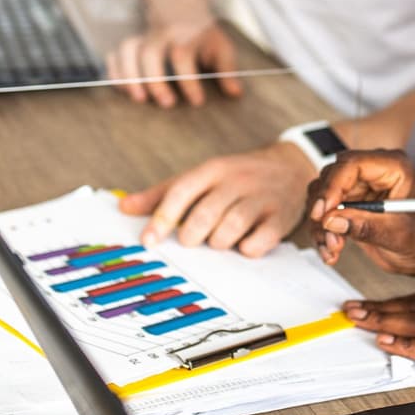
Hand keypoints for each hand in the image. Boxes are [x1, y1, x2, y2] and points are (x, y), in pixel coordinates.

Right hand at [104, 20, 244, 106]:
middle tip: (167, 104)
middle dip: (155, 80)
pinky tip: (122, 89)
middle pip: (150, 53)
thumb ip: (227, 69)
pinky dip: (114, 71)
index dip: (189, 81)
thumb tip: (236, 93)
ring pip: (128, 50)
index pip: (183, 55)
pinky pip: (115, 53)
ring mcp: (143, 36)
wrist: (178, 2)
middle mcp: (161, 33)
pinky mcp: (131, 42)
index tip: (196, 102)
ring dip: (129, 76)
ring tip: (139, 99)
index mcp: (186, 33)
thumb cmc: (201, 31)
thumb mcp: (220, 45)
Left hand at [120, 142, 313, 255]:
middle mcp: (236, 181)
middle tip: (192, 240)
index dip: (162, 218)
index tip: (148, 241)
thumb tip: (124, 207)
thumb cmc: (236, 177)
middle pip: (205, 214)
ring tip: (219, 240)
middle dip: (192, 235)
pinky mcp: (281, 216)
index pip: (181, 191)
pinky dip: (248, 249)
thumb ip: (163, 194)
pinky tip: (245, 244)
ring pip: (231, 228)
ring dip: (219, 242)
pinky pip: (259, 242)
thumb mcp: (201, 177)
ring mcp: (261, 198)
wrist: (290, 166)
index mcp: (212, 169)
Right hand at [306, 150, 414, 277]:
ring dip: (321, 224)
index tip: (323, 212)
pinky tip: (331, 251)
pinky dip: (321, 232)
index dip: (333, 185)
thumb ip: (366, 226)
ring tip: (333, 248)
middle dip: (325, 209)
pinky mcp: (348, 201)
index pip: (352, 164)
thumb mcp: (399, 235)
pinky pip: (323, 211)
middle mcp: (372, 171)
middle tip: (329, 235)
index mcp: (393, 167)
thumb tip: (332, 220)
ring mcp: (358, 186)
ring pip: (321, 195)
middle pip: (332, 177)